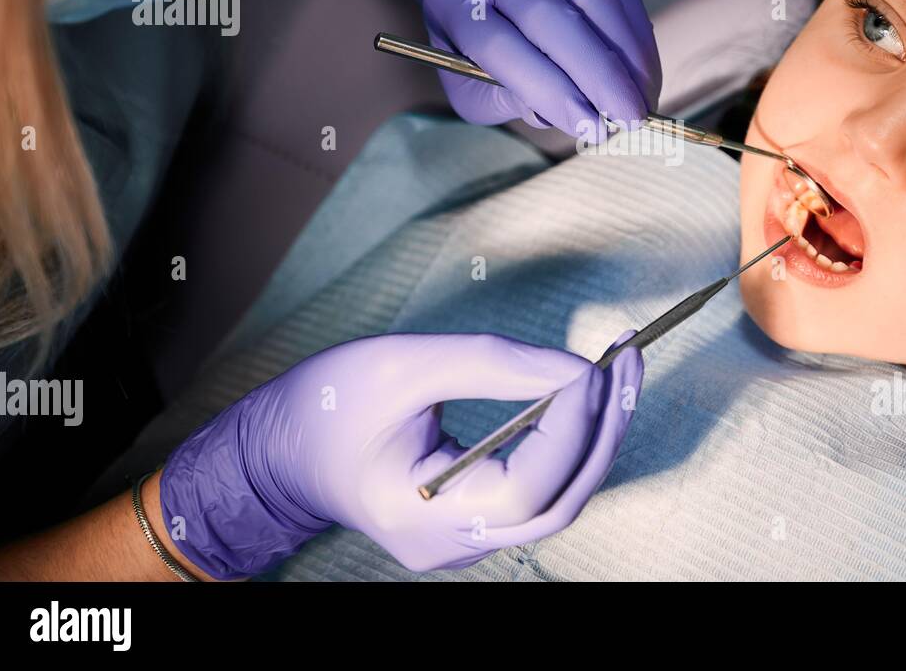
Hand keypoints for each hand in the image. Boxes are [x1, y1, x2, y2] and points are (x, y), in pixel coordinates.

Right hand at [160, 331, 642, 577]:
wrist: (276, 454)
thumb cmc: (325, 407)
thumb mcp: (403, 366)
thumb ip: (493, 364)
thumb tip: (577, 369)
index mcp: (425, 518)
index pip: (530, 484)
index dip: (573, 423)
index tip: (596, 363)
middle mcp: (452, 546)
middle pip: (559, 503)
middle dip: (603, 430)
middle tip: (629, 360)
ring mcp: (463, 543)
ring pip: (555, 503)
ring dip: (592, 437)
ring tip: (617, 373)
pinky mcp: (470, 524)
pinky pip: (536, 494)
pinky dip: (566, 446)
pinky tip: (581, 399)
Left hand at [401, 0, 661, 139]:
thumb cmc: (485, 43)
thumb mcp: (473, 83)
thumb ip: (506, 102)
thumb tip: (565, 115)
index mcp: (454, 3)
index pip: (499, 47)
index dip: (549, 90)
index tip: (590, 128)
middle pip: (550, 18)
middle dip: (598, 74)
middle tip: (630, 118)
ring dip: (627, 55)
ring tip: (643, 99)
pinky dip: (637, 35)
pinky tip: (644, 71)